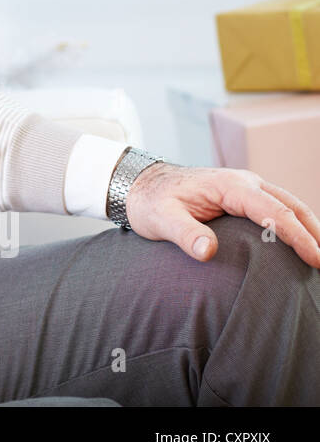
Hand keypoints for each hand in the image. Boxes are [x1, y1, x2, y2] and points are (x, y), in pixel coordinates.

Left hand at [125, 162, 319, 267]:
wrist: (139, 183)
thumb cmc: (150, 201)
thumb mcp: (161, 219)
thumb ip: (184, 234)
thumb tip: (207, 251)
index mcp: (230, 186)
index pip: (274, 212)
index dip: (298, 237)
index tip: (315, 259)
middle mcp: (244, 182)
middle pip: (291, 206)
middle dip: (314, 232)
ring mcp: (245, 186)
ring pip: (288, 204)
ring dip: (308, 226)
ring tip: (319, 254)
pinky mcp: (243, 194)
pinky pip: (276, 206)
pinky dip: (294, 222)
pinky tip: (300, 242)